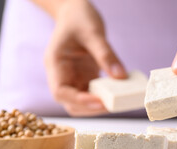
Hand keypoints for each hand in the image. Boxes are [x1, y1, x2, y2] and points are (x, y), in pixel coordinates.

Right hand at [44, 0, 126, 116]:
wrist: (75, 13)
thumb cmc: (79, 18)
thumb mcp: (93, 32)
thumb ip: (106, 54)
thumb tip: (121, 77)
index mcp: (55, 63)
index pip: (60, 92)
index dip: (78, 101)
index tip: (99, 102)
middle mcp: (61, 75)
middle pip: (70, 103)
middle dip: (90, 108)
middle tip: (112, 105)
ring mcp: (72, 78)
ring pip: (81, 103)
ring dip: (97, 106)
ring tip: (117, 101)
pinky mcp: (83, 78)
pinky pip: (92, 94)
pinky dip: (104, 97)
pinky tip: (117, 94)